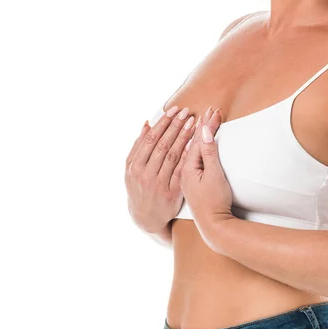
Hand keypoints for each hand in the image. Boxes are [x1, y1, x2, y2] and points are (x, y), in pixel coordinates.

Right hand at [124, 106, 194, 233]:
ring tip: (193, 123)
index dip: (163, 123)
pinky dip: (188, 156)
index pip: (151, 139)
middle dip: (175, 126)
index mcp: (135, 166)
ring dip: (184, 137)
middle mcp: (146, 175)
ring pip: (173, 156)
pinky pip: (181, 170)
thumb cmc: (139, 188)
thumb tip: (146, 124)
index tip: (173, 110)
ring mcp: (159, 184)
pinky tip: (195, 144)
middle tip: (186, 112)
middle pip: (163, 145)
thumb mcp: (132, 169)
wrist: (146, 217)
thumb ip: (138, 147)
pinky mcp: (172, 193)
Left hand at [179, 108, 234, 241]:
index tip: (212, 111)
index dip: (204, 125)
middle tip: (206, 110)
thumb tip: (203, 132)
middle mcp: (182, 171)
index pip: (195, 140)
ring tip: (191, 120)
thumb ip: (209, 153)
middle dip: (195, 125)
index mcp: (187, 168)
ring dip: (187, 134)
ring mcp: (183, 178)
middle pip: (187, 143)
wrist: (212, 225)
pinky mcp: (187, 183)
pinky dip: (182, 147)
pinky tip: (182, 142)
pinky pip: (180, 159)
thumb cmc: (216, 202)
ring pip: (181, 150)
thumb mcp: (215, 176)